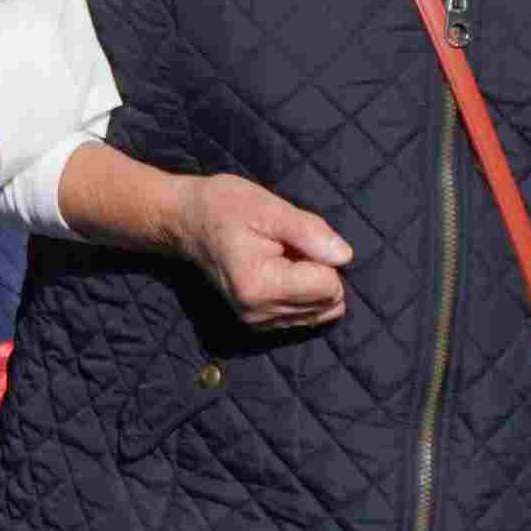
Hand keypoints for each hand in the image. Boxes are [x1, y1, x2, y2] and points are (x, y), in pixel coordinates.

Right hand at [173, 172, 354, 330]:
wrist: (185, 221)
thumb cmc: (224, 207)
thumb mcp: (270, 209)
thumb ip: (310, 233)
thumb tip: (344, 257)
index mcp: (260, 286)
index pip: (329, 286)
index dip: (322, 257)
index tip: (293, 240)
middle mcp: (258, 312)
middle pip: (327, 303)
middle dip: (319, 272)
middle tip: (288, 248)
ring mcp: (256, 321)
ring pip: (319, 312)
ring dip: (310, 284)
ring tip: (280, 258)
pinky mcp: (257, 323)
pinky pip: (304, 316)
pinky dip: (300, 294)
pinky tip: (276, 271)